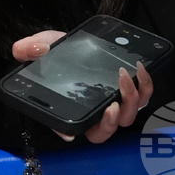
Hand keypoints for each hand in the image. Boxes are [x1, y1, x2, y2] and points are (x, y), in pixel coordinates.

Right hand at [11, 30, 153, 143]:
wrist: (78, 40)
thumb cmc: (59, 49)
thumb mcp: (40, 45)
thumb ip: (28, 48)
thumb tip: (30, 51)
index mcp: (69, 106)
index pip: (68, 127)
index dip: (69, 134)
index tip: (71, 134)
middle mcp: (92, 111)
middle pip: (104, 130)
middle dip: (111, 120)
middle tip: (112, 103)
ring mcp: (112, 104)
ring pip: (127, 117)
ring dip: (130, 101)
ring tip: (125, 77)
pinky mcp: (129, 91)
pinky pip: (143, 97)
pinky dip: (145, 86)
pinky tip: (139, 69)